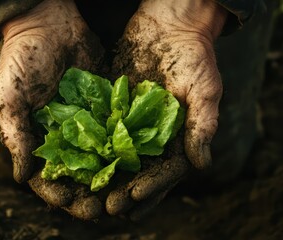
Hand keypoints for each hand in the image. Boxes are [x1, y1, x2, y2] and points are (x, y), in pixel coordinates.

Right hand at [0, 0, 103, 219]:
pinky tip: (134, 164)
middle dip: (86, 194)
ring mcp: (84, 124)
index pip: (45, 176)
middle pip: (75, 175)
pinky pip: (114, 133)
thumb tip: (21, 177)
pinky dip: (122, 149)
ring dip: (107, 179)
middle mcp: (62, 136)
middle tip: (101, 210)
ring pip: (98, 159)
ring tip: (121, 195)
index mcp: (36, 138)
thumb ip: (15, 136)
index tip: (69, 202)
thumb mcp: (9, 97)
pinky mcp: (104, 108)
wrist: (49, 23)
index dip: (55, 192)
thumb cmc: (22, 59)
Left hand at [108, 0, 226, 218]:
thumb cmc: (193, 56)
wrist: (168, 25)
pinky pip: (101, 131)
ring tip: (91, 197)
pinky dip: (90, 148)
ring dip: (105, 178)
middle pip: (138, 171)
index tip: (136, 199)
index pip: (165, 170)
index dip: (153, 187)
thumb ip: (202, 126)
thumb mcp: (204, 90)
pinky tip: (77, 164)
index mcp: (177, 138)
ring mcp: (132, 124)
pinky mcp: (113, 108)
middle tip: (108, 208)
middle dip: (125, 190)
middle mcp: (153, 136)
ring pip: (117, 157)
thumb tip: (202, 165)